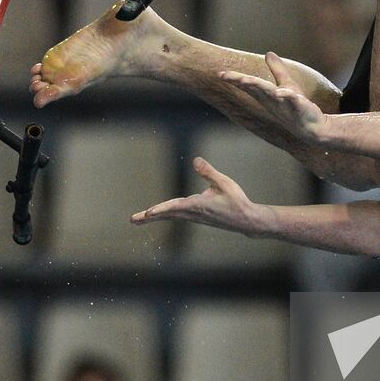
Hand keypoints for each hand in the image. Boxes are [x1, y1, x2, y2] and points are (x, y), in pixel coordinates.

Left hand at [132, 157, 266, 236]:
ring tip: (139, 218)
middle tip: (133, 220)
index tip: (148, 213)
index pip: (175, 207)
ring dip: (154, 216)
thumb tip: (195, 160)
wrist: (246, 220)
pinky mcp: (197, 216)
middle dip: (149, 217)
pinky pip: (176, 214)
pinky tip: (158, 214)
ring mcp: (194, 216)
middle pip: (167, 214)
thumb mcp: (224, 183)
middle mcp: (193, 213)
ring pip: (170, 215)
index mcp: (198, 206)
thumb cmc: (236, 201)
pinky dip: (164, 214)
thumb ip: (208, 171)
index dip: (161, 209)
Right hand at [220, 53, 329, 142]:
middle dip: (245, 82)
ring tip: (249, 81)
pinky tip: (284, 93)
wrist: (315, 129)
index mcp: (267, 95)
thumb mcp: (287, 84)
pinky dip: (290, 97)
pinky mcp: (301, 110)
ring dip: (263, 89)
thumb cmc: (297, 107)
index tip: (220, 74)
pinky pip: (295, 102)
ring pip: (273, 95)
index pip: (249, 86)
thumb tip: (268, 52)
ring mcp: (286, 106)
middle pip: (258, 89)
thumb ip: (277, 69)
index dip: (235, 80)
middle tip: (231, 77)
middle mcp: (273, 101)